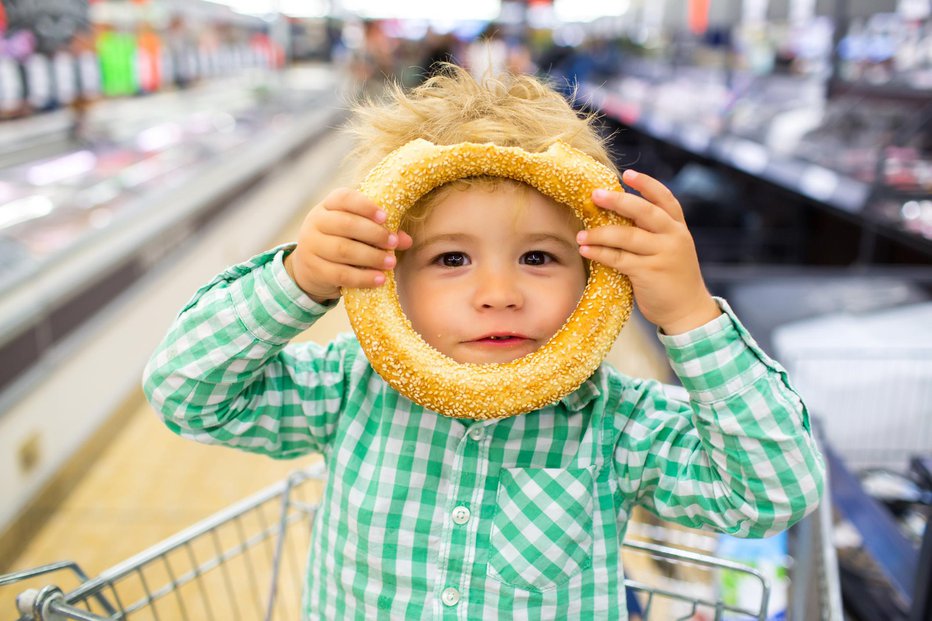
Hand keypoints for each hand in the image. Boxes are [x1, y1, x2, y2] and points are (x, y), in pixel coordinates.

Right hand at [284, 188, 412, 303]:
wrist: (309, 269)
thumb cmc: (341, 242)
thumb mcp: (356, 232)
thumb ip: (380, 232)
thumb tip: (407, 240)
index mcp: (328, 206)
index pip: (344, 198)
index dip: (365, 206)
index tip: (385, 217)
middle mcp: (316, 222)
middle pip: (346, 224)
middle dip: (374, 233)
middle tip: (393, 243)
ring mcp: (311, 246)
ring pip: (343, 250)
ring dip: (372, 257)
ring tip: (391, 262)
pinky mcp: (314, 270)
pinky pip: (341, 274)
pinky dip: (363, 278)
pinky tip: (380, 279)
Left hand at [576, 169, 720, 334]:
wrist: (688, 311)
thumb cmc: (673, 279)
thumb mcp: (671, 249)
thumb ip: (653, 234)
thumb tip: (616, 217)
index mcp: (678, 228)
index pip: (665, 199)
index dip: (647, 184)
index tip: (627, 174)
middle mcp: (673, 238)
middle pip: (645, 212)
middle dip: (618, 201)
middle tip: (595, 195)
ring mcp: (663, 255)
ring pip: (627, 237)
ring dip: (600, 233)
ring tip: (581, 234)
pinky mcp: (649, 273)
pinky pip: (619, 259)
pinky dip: (600, 253)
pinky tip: (586, 250)